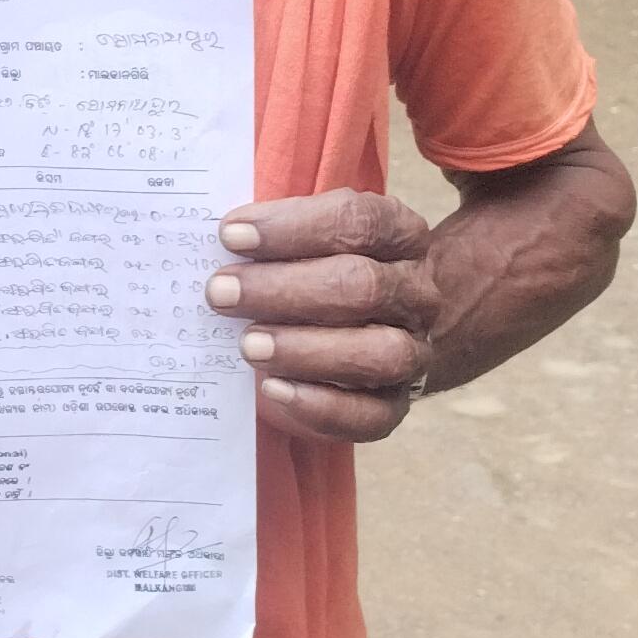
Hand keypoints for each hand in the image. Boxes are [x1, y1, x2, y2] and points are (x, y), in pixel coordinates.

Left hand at [206, 188, 436, 446]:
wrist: (357, 338)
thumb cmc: (313, 276)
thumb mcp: (300, 243)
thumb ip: (271, 237)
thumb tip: (221, 240)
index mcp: (399, 236)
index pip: (360, 222)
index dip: (294, 227)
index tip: (231, 235)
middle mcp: (415, 293)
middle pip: (364, 286)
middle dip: (285, 289)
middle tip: (222, 293)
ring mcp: (412, 353)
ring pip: (378, 353)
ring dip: (306, 349)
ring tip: (248, 345)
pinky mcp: (392, 405)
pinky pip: (370, 415)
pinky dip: (320, 405)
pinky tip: (274, 390)